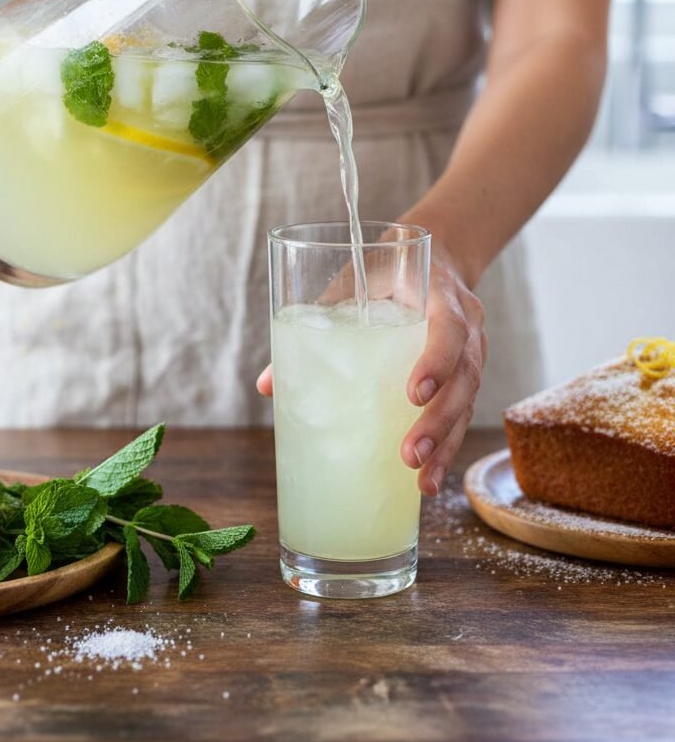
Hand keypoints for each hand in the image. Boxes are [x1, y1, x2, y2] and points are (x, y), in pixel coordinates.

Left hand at [256, 242, 486, 497]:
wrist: (437, 258)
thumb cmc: (387, 269)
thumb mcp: (354, 280)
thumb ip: (318, 319)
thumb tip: (267, 385)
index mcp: (441, 294)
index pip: (450, 328)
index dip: (436, 361)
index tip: (413, 394)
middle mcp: (468, 325)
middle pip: (465, 377)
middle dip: (438, 420)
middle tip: (409, 455)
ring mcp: (474, 351)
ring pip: (468, 401)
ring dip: (445, 444)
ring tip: (422, 482)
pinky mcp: (468, 375)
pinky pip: (464, 413)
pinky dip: (447, 447)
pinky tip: (428, 482)